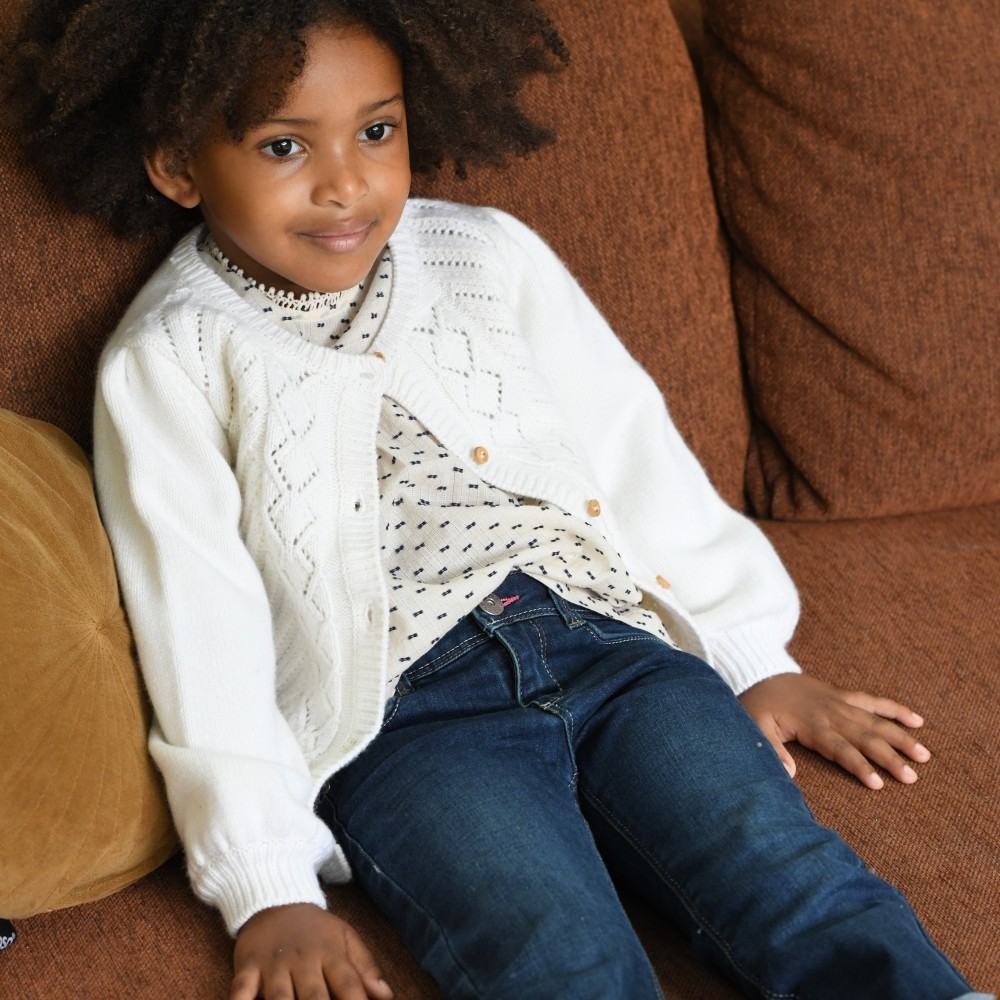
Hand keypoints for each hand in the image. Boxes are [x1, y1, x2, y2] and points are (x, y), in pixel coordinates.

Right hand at [231, 903, 393, 999]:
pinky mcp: (248, 966)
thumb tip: (387, 996)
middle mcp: (303, 960)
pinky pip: (241, 989)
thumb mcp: (345, 937)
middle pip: (314, 997)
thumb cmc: (316, 929)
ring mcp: (274, 964)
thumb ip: (366, 967)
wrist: (275, 898)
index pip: (348, 983)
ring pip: (279, 998)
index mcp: (331, 953)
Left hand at [738, 673, 930, 789]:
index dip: (859, 766)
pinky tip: (917, 720)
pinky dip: (894, 709)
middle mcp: (831, 714)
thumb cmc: (757, 704)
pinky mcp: (843, 694)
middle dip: (889, 757)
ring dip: (900, 737)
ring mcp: (839, 702)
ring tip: (924, 755)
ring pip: (875, 721)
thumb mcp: (755, 726)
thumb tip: (789, 774)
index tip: (878, 784)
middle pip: (865, 738)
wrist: (759, 672)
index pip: (840, 750)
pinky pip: (872, 700)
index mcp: (811, 725)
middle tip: (911, 777)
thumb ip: (771, 750)